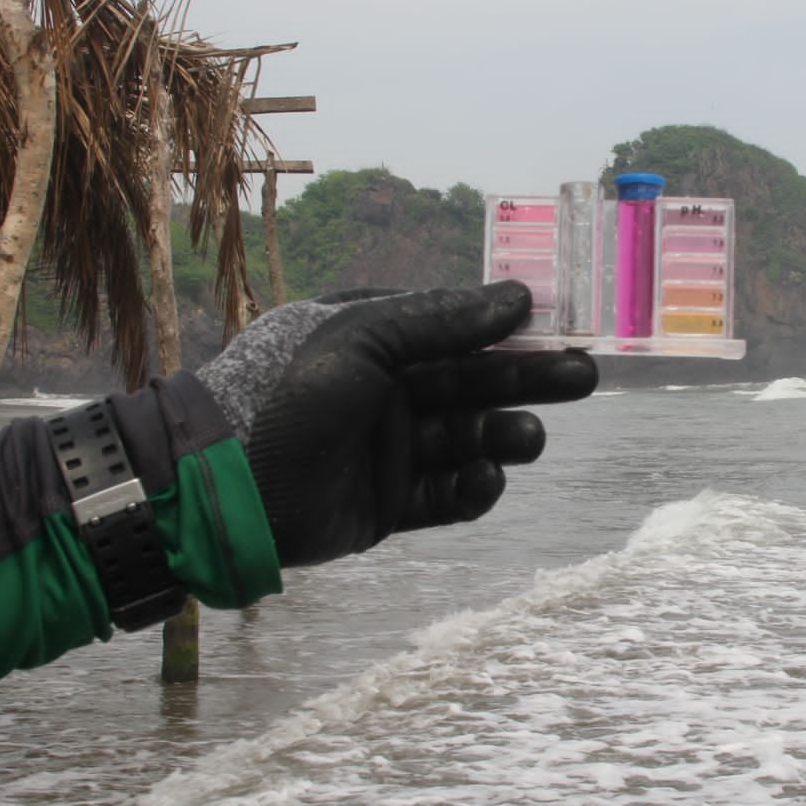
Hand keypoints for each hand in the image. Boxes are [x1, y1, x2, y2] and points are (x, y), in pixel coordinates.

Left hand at [197, 280, 597, 566]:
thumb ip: (439, 320)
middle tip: (583, 377)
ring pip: (467, 440)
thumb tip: (516, 298)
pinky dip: (472, 489)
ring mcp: (389, 451)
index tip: (553, 326)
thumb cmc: (284, 395)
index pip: (454, 330)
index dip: (503, 329)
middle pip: (473, 384)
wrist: (223, 489)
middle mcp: (386, 393)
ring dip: (503, 436)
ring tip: (529, 439)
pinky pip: (445, 497)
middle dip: (527, 381)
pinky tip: (488, 479)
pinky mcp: (388, 506)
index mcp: (373, 343)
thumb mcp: (360, 337)